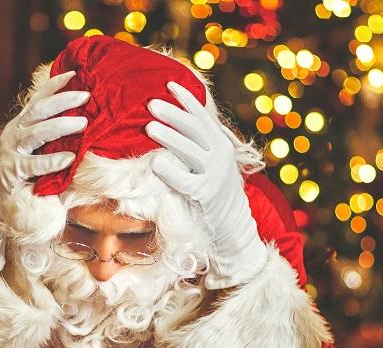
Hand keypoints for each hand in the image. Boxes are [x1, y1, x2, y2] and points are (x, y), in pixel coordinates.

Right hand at [0, 71, 88, 269]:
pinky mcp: (11, 172)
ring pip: (36, 133)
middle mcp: (14, 133)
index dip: (54, 85)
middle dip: (62, 100)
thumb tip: (79, 122)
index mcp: (20, 125)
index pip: (38, 100)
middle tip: (86, 96)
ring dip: (60, 126)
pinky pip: (33, 165)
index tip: (74, 74)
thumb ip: (48, 137)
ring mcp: (11, 151)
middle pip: (39, 110)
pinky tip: (69, 159)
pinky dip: (52, 161)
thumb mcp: (31, 149)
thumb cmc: (19, 174)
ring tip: (82, 123)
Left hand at [146, 81, 266, 288]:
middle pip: (194, 128)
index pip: (201, 116)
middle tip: (151, 103)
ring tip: (149, 126)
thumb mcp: (210, 166)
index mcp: (221, 145)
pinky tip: (155, 163)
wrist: (233, 227)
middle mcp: (220, 155)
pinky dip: (170, 170)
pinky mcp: (206, 194)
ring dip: (168, 136)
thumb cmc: (214, 196)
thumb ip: (197, 148)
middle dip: (172, 113)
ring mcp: (214, 174)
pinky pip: (185, 180)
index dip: (185, 100)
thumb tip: (172, 129)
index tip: (169, 84)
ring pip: (189, 149)